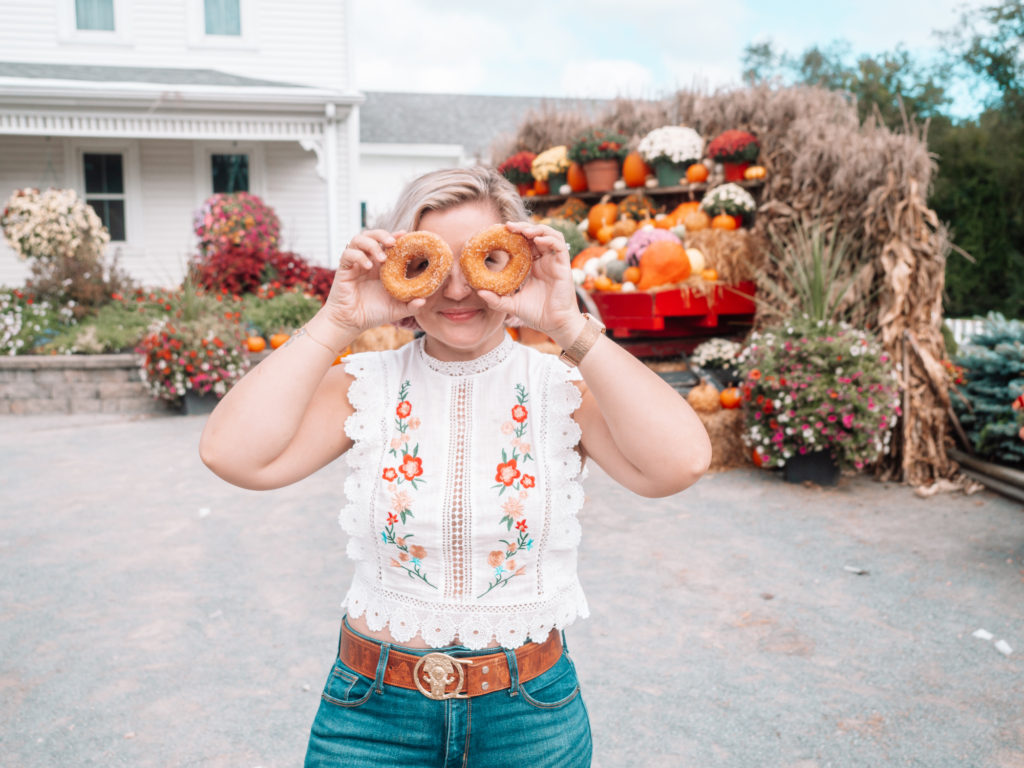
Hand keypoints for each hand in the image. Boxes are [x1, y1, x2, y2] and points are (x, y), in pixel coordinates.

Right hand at [319, 229, 424, 333]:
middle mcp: (368, 261)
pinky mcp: (344, 269)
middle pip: (372, 235)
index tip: (405, 234)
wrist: (352, 323)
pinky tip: (368, 266)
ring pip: (358, 240)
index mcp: (381, 266)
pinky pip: (348, 254)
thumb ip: (411, 305)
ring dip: (371, 244)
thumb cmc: (374, 314)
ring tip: (382, 258)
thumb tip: (424, 301)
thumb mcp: (397, 310)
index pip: (387, 244)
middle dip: (383, 235)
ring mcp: (355, 264)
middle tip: (393, 242)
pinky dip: (359, 256)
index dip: (395, 236)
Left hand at [476, 221, 583, 342]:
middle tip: (507, 226)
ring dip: (536, 229)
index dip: (514, 235)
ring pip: (548, 235)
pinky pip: (559, 245)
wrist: (554, 325)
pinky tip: (536, 239)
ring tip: (522, 230)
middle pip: (535, 235)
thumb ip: (496, 300)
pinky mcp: (563, 265)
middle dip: (522, 227)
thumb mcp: (511, 305)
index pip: (524, 243)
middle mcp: (544, 261)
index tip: (499, 232)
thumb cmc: (536, 314)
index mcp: (532, 266)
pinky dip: (548, 238)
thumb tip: (478, 292)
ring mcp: (554, 262)